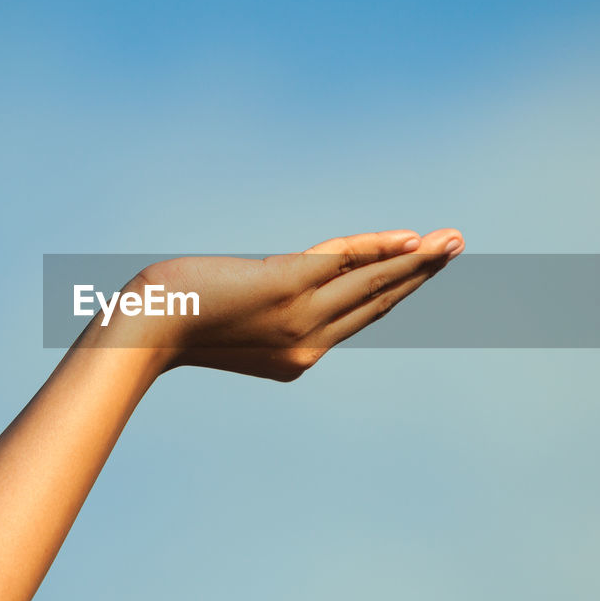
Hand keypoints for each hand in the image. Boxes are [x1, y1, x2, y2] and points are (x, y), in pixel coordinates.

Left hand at [116, 228, 463, 380]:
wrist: (141, 331)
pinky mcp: (288, 286)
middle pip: (377, 300)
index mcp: (297, 359)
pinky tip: (412, 241)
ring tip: (453, 241)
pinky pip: (347, 263)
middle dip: (420, 274)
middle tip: (457, 247)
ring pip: (373, 283)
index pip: (356, 316)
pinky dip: (382, 250)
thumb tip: (274, 279)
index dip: (393, 290)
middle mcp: (308, 343)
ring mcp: (301, 316)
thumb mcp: (224, 317)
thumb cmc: (168, 321)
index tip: (419, 268)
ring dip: (418, 261)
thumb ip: (258, 305)